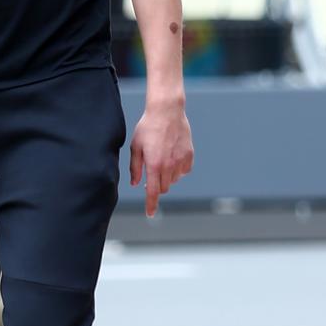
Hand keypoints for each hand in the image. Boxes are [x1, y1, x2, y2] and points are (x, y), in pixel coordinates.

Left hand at [129, 101, 192, 217]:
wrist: (167, 111)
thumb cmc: (148, 127)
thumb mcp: (136, 146)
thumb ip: (135, 167)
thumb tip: (136, 183)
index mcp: (154, 164)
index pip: (153, 192)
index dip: (151, 204)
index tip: (150, 214)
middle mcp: (169, 165)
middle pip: (164, 188)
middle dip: (156, 186)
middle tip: (151, 174)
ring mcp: (180, 161)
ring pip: (174, 180)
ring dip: (167, 177)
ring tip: (161, 159)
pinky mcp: (189, 155)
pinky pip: (184, 171)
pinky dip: (178, 170)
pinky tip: (172, 158)